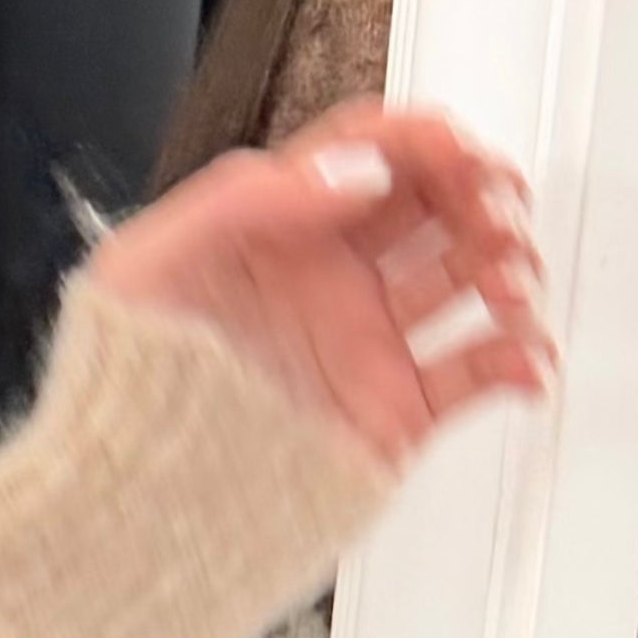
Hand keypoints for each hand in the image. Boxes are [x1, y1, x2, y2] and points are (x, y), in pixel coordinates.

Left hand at [85, 100, 551, 465]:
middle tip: (493, 215)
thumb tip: (353, 172)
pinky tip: (523, 359)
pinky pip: (478, 375)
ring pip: (473, 279)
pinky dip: (520, 361)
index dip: (423, 139)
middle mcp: (331, 278)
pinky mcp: (392, 410)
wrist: (129, 497)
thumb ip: (248, 198)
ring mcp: (366, 342)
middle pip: (440, 203)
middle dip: (486, 194)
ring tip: (505, 288)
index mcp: (277, 230)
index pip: (372, 152)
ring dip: (512, 267)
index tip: (457, 151)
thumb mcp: (151, 262)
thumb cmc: (114, 380)